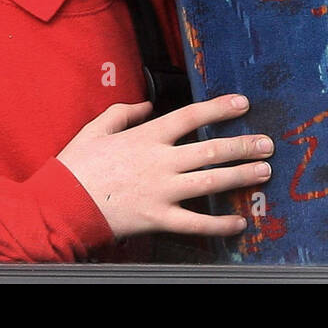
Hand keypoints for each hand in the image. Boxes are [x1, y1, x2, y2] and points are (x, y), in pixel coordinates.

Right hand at [57, 93, 272, 239]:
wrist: (59, 206)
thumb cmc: (75, 167)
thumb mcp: (96, 129)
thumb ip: (122, 113)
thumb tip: (145, 105)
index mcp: (146, 136)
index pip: (191, 116)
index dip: (219, 108)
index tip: (243, 104)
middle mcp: (160, 161)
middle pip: (211, 149)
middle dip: (244, 146)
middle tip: (268, 144)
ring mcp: (161, 191)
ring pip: (210, 181)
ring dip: (241, 177)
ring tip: (264, 172)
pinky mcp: (157, 219)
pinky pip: (195, 223)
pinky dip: (219, 223)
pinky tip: (239, 222)